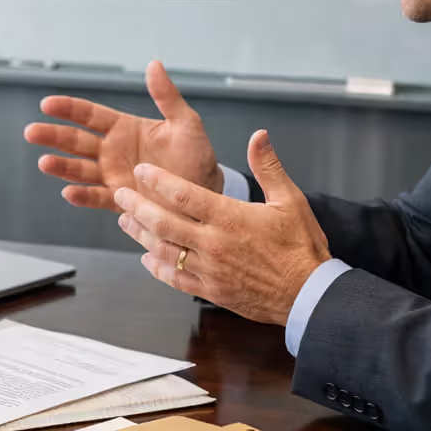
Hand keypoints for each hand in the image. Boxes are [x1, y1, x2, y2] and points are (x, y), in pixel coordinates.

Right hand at [24, 60, 223, 211]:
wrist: (205, 192)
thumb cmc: (197, 156)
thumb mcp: (186, 123)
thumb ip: (167, 97)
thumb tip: (154, 65)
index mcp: (125, 128)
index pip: (90, 115)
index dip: (68, 109)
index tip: (47, 104)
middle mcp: (113, 151)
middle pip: (76, 141)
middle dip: (53, 136)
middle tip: (32, 132)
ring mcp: (113, 175)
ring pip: (80, 169)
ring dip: (61, 166)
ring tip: (45, 162)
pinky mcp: (120, 199)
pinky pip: (96, 197)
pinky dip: (82, 196)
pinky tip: (69, 192)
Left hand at [114, 130, 331, 325]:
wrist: (310, 294)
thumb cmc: (302, 247)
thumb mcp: (291, 200)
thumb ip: (269, 167)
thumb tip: (259, 136)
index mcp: (231, 218)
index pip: (184, 194)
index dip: (158, 180)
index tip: (141, 171)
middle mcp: (214, 244)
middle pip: (164, 222)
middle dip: (137, 207)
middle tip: (120, 194)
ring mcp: (210, 269)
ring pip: (164, 250)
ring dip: (140, 235)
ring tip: (125, 221)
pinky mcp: (212, 290)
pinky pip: (176, 278)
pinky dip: (157, 268)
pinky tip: (147, 258)